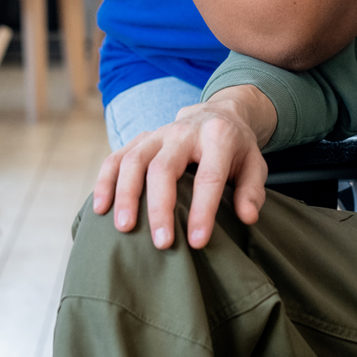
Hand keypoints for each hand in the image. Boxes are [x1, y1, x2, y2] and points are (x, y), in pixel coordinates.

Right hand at [92, 86, 276, 250]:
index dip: (202, 210)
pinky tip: (101, 208)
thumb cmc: (237, 148)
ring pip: (133, 160)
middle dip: (159, 207)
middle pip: (164, 168)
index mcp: (217, 137)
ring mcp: (158, 133)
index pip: (208, 177)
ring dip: (126, 195)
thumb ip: (252, 191)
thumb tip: (247, 217)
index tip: (197, 242)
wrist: (218, 113)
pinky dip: (105, 181)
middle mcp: (183, 132)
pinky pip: (116, 157)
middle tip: (161, 243)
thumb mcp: (255, 165)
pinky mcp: (140, 139)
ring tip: (124, 228)